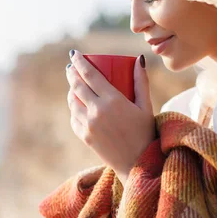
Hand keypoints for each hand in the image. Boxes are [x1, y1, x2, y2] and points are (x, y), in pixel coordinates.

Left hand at [66, 50, 155, 184]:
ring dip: (71, 91)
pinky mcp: (85, 137)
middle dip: (72, 73)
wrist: (138, 163)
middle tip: (71, 67)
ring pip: (73, 102)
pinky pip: (74, 118)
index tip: (75, 54)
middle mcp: (97, 111)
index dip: (80, 62)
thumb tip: (139, 59)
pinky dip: (74, 108)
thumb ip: (141, 82)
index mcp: (113, 100)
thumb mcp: (145, 106)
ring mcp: (89, 125)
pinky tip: (77, 105)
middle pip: (77, 86)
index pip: (90, 75)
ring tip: (74, 85)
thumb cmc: (145, 132)